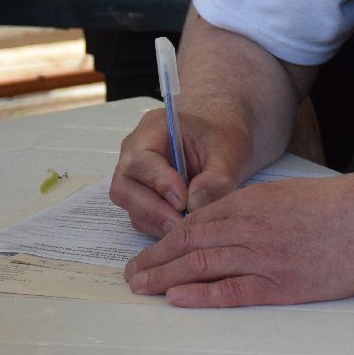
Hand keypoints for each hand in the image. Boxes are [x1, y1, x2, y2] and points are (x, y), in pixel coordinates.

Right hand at [109, 107, 254, 237]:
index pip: (140, 159)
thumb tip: (194, 204)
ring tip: (187, 225)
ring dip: (157, 221)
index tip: (184, 200)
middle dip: (153, 209)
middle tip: (183, 222)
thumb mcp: (228, 155)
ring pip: (130, 206)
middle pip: (124, 186)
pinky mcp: (139, 196)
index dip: (158, 183)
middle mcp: (134, 151)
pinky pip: (140, 217)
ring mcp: (133, 175)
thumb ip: (215, 179)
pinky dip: (159, 226)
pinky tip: (183, 225)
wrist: (221, 145)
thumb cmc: (222, 141)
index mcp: (154, 129)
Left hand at [123, 173, 353, 306]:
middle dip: (154, 259)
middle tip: (130, 273)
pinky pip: (232, 290)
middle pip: (189, 243)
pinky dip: (200, 294)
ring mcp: (264, 256)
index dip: (165, 238)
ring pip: (201, 264)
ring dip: (165, 276)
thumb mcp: (287, 196)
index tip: (147, 250)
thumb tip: (223, 225)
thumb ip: (253, 209)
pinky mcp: (281, 283)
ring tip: (142, 287)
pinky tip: (178, 297)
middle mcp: (251, 226)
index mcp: (252, 202)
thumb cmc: (338, 207)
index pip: (195, 220)